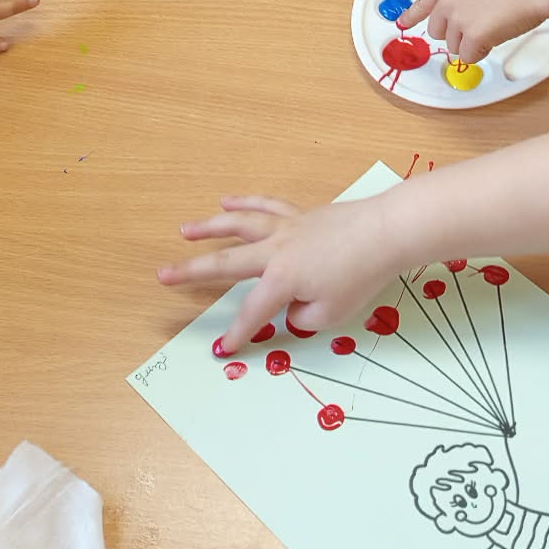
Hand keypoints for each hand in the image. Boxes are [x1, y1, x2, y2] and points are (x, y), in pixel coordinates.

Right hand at [157, 194, 403, 354]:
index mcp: (281, 280)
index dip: (238, 333)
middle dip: (192, 272)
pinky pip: (267, 206)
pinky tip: (228, 199)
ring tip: (186, 229)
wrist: (386, 232)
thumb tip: (293, 305)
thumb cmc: (361, 276)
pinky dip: (246, 202)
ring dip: (210, 227)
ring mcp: (287, 228)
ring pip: (240, 225)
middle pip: (227, 263)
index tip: (222, 350)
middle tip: (163, 275)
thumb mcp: (331, 313)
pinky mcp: (301, 215)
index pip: (253, 312)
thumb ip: (304, 315)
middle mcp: (275, 250)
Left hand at [400, 0, 548, 65]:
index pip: (422, 3)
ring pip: (453, 46)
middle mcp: (447, 1)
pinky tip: (495, 36)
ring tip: (492, 24)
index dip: (412, 16)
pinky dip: (480, 52)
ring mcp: (458, 19)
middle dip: (455, 34)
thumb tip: (457, 18)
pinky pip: (468, 56)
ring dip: (471, 43)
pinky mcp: (471, 36)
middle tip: (478, 24)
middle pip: (437, 32)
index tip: (402, 24)